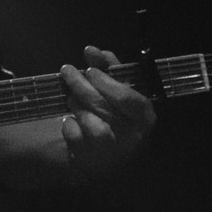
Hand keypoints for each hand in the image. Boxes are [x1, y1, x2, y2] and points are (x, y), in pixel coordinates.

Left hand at [60, 46, 155, 182]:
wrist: (107, 159)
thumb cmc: (115, 117)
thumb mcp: (119, 92)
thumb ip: (109, 70)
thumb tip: (92, 50)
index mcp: (145, 116)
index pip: (127, 98)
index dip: (106, 82)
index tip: (89, 69)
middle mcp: (133, 136)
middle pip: (103, 106)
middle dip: (81, 84)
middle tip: (67, 70)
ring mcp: (112, 151)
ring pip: (90, 122)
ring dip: (77, 105)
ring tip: (71, 98)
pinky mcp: (92, 161)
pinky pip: (76, 137)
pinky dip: (69, 126)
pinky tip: (70, 121)